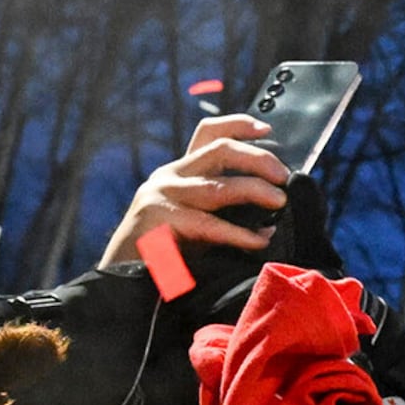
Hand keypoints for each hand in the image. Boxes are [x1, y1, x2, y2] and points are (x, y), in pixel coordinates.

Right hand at [101, 113, 288, 268]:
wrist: (121, 279)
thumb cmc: (166, 252)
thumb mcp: (196, 220)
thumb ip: (225, 207)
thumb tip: (273, 205)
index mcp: (180, 172)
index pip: (208, 133)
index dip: (238, 125)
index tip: (267, 129)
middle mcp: (170, 177)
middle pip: (220, 151)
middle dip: (257, 158)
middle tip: (283, 176)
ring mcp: (162, 197)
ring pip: (218, 187)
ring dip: (254, 191)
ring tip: (280, 201)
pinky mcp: (159, 222)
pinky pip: (208, 225)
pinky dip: (237, 233)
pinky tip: (258, 240)